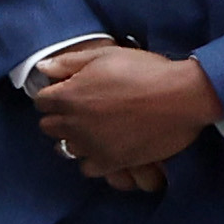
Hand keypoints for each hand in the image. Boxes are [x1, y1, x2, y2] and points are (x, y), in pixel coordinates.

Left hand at [30, 42, 217, 184]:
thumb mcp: (105, 55)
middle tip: (83, 110)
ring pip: (66, 149)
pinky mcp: (111, 162)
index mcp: (68, 96)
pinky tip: (106, 147)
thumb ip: (69, 62)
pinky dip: (93, 160)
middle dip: (61, 117)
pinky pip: (87, 168)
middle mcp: (73, 123)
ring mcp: (91, 145)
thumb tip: (43, 68)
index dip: (55, 96)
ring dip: (76, 139)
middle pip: (49, 126)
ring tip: (96, 129)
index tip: (70, 93)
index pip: (41, 102)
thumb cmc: (145, 71)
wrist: (182, 96)